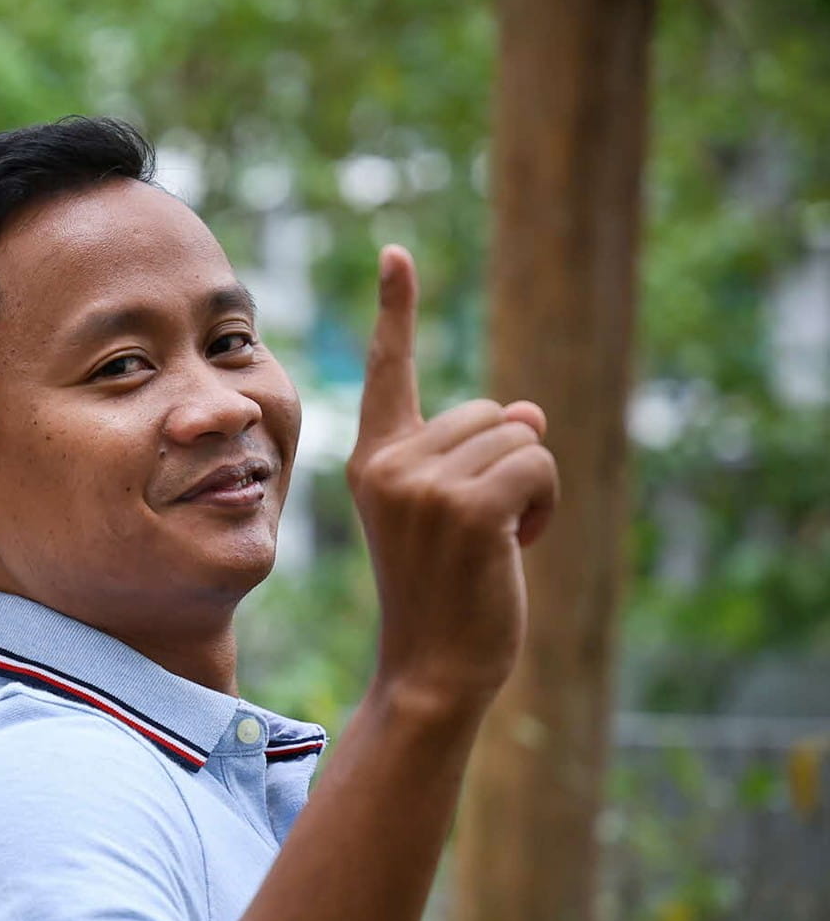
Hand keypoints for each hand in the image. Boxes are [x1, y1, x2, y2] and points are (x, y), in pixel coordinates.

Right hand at [346, 246, 558, 708]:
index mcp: (373, 461)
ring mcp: (421, 485)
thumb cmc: (447, 594)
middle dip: (511, 464)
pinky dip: (546, 505)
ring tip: (497, 543)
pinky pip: (539, 465)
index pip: (389, 371)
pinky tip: (517, 547)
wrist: (433, 667)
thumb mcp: (457, 514)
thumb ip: (479, 457)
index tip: (397, 253)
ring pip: (522, 437)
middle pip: (492, 412)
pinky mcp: (465, 507)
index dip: (397, 308)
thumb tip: (531, 410)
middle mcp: (388, 464)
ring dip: (533, 488)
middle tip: (482, 532)